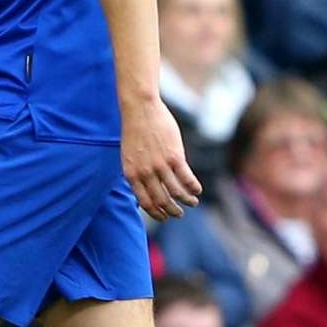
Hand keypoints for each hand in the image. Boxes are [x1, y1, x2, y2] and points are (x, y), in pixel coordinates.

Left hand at [121, 97, 200, 220]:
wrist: (140, 109)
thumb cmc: (135, 131)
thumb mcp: (129, 156)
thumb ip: (137, 173)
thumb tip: (143, 190)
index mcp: (132, 174)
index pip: (146, 203)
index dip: (156, 213)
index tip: (164, 217)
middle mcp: (145, 173)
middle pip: (162, 201)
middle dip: (172, 211)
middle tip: (179, 213)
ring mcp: (160, 165)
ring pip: (176, 192)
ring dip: (187, 201)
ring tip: (192, 202)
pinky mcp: (174, 156)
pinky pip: (187, 178)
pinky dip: (194, 187)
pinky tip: (197, 190)